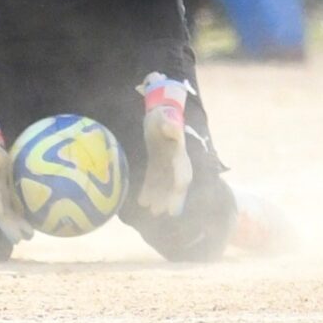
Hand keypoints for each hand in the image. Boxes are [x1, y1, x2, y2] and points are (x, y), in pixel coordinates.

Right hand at [0, 118, 31, 243]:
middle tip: (22, 238)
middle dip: (10, 227)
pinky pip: (16, 210)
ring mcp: (0, 200)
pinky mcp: (7, 199)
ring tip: (30, 236)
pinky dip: (24, 218)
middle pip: (2, 216)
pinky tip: (36, 223)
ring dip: (18, 226)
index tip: (5, 219)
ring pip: (9, 216)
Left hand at [136, 72, 193, 216]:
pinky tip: (140, 200)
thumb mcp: (163, 115)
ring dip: (159, 197)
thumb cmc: (161, 111)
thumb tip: (169, 124)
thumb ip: (167, 122)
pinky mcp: (157, 164)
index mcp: (179, 150)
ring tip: (150, 210)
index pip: (182, 171)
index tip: (175, 196)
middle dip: (172, 198)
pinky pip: (154, 180)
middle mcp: (175, 159)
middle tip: (163, 211)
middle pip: (176, 183)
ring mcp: (167, 163)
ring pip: (165, 184)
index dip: (178, 185)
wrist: (160, 111)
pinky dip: (149, 190)